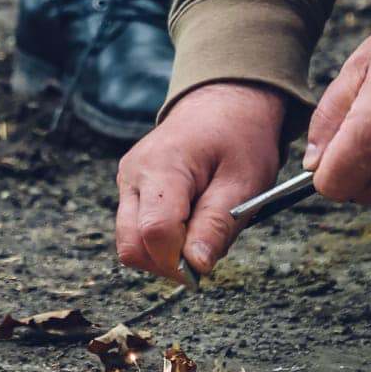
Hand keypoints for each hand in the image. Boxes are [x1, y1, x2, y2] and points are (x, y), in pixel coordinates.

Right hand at [116, 83, 288, 280]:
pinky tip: (187, 224)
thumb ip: (217, 225)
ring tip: (198, 234)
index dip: (179, 259)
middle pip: (131, 245)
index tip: (206, 261)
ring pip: (129, 243)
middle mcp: (133, 174)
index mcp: (162, 167)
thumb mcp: (244, 182)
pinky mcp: (128, 189)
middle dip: (167, 263)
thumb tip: (197, 266)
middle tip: (203, 254)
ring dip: (163, 254)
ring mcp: (126, 182)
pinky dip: (160, 241)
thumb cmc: (239, 139)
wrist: (224, 105)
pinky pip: (134, 230)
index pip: (154, 232)